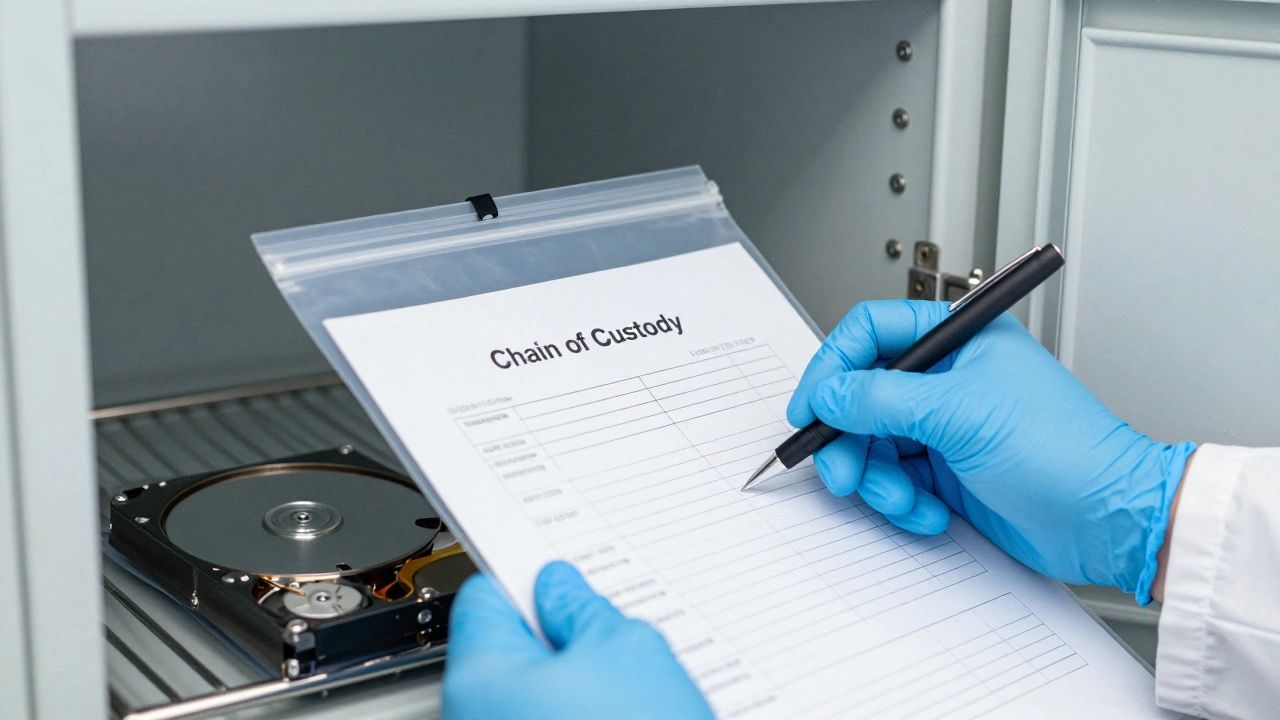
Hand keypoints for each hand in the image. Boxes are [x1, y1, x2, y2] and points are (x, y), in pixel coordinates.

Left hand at [442, 561, 713, 719]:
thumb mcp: (630, 650)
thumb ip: (585, 609)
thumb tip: (559, 588)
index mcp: (481, 678)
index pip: (486, 598)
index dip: (528, 577)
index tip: (557, 572)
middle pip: (509, 655)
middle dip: (561, 640)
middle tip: (614, 640)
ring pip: (535, 701)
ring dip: (578, 690)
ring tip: (632, 697)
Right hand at [787, 300, 1193, 603]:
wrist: (1108, 520)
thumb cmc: (1064, 450)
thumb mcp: (959, 413)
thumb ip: (881, 399)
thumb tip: (829, 394)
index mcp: (957, 339)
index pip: (869, 333)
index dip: (831, 368)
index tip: (809, 408)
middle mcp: (947, 378)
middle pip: (861, 395)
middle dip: (847, 438)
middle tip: (842, 470)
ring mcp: (945, 426)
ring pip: (873, 444)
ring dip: (877, 479)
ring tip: (901, 499)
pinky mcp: (947, 472)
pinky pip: (896, 481)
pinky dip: (902, 502)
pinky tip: (931, 513)